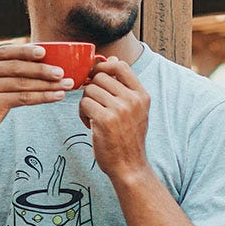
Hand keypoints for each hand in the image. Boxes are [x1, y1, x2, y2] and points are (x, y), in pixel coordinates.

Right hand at [0, 44, 73, 150]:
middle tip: (62, 71)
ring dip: (48, 84)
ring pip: (22, 83)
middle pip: (16, 67)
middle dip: (42, 69)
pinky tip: (56, 96)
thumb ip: (3, 71)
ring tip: (66, 84)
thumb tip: (39, 60)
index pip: (5, 52)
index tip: (45, 51)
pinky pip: (23, 98)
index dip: (25, 51)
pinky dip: (43, 96)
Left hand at [78, 57, 149, 179]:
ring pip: (89, 90)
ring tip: (93, 117)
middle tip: (95, 104)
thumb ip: (124, 86)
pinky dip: (82, 114)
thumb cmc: (128, 137)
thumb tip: (113, 59)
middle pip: (100, 77)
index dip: (104, 67)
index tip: (97, 78)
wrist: (129, 166)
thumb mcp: (134, 109)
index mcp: (142, 95)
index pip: (121, 66)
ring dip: (86, 103)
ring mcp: (120, 109)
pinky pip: (84, 104)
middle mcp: (133, 100)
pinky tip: (90, 125)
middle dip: (92, 89)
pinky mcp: (105, 120)